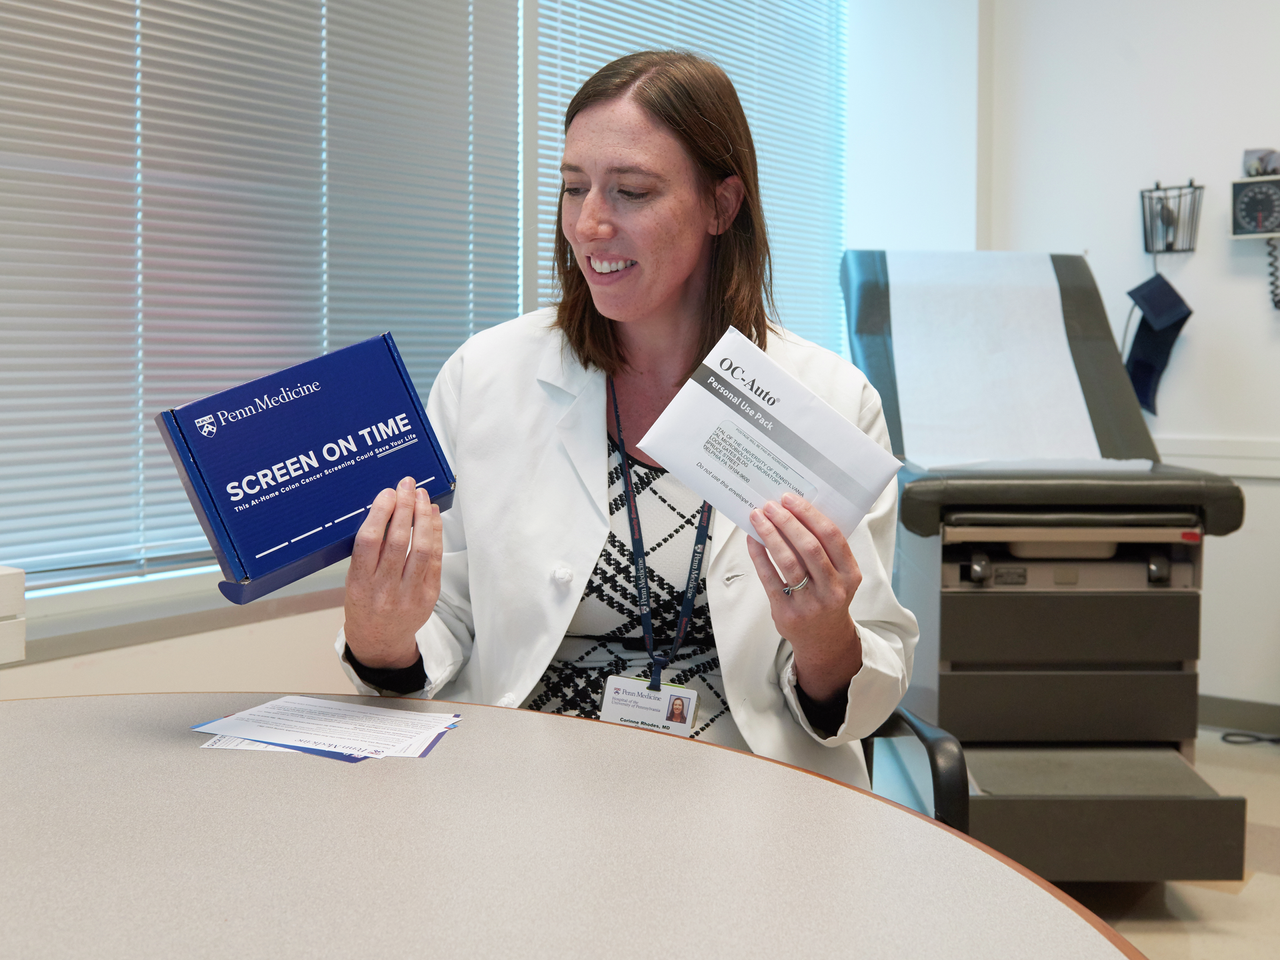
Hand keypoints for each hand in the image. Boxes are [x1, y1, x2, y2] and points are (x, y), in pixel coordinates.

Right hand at [343, 476, 442, 669]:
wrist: (380, 641)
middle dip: (405, 508)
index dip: (380, 514)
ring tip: (422, 496)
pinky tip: (432, 517)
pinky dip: (435, 534)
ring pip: (421, 549)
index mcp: (360, 584)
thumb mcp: (354, 580)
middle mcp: (384, 590)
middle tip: (407, 485)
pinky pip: (434, 560)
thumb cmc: (364, 605)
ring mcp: (409, 595)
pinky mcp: (429, 596)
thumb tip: (387, 509)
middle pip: (398, 542)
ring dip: (423, 517)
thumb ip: (368, 551)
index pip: (369, 543)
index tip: (387, 493)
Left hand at [746, 493, 862, 702]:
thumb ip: (825, 550)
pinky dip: (759, 555)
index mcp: (850, 575)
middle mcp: (833, 589)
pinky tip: (752, 540)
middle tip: (770, 505)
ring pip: (788, 561)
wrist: (823, 639)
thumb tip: (793, 512)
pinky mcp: (787, 612)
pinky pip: (770, 578)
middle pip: (809, 547)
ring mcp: (810, 603)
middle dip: (787, 521)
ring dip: (770, 534)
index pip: (831, 536)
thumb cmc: (828, 597)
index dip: (809, 514)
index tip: (790, 499)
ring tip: (758, 517)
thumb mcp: (839, 576)